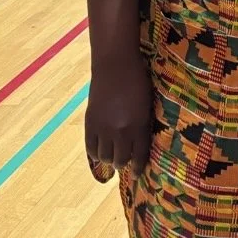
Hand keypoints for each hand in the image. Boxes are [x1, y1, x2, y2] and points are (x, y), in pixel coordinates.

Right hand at [85, 52, 152, 175]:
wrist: (115, 64)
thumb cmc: (138, 79)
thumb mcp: (147, 103)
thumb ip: (143, 124)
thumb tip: (139, 142)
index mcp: (139, 125)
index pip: (140, 154)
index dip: (138, 166)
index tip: (137, 173)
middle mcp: (121, 130)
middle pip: (121, 159)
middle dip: (124, 163)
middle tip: (124, 162)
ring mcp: (104, 127)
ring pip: (105, 156)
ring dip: (109, 159)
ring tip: (112, 156)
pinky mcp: (90, 122)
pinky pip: (90, 147)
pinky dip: (95, 153)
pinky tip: (99, 151)